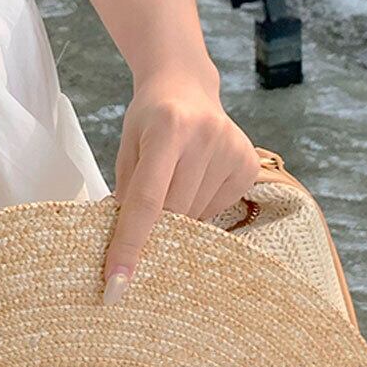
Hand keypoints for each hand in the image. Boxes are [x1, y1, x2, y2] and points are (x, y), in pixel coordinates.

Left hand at [102, 64, 258, 304]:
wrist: (184, 83)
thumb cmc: (149, 116)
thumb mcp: (128, 143)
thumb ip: (125, 189)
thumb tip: (123, 245)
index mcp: (167, 128)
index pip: (146, 199)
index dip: (130, 243)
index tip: (117, 283)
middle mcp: (205, 137)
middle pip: (176, 212)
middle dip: (156, 227)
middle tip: (144, 222)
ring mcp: (231, 149)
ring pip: (199, 216)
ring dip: (181, 214)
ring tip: (175, 178)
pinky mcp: (249, 163)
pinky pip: (219, 208)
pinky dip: (201, 204)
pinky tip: (196, 175)